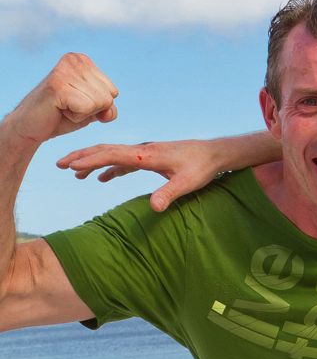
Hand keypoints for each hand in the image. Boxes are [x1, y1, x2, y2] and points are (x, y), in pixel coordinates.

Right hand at [11, 53, 118, 143]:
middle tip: (67, 106)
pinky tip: (59, 110)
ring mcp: (66, 71)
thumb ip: (109, 108)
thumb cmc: (61, 116)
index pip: (113, 91)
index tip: (74, 102)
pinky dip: (76, 117)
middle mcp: (75, 60)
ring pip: (100, 103)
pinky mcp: (58, 86)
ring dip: (82, 113)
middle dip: (91, 110)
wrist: (29, 127)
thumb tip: (109, 112)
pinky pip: (87, 109)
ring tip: (62, 107)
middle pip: (109, 97)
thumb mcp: (93, 110)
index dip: (96, 105)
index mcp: (83, 61)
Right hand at [57, 140, 219, 211]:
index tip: (69, 166)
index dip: (90, 160)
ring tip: (73, 173)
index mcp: (148, 155)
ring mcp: (146, 153)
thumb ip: (169, 194)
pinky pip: (124, 161)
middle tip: (58, 165)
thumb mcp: (188, 183)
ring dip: (93, 161)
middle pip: (107, 150)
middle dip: (82, 157)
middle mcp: (143, 150)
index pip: (112, 154)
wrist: (216, 153)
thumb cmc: (203, 167)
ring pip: (113, 154)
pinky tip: (102, 178)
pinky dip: (110, 167)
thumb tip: (154, 208)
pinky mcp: (151, 158)